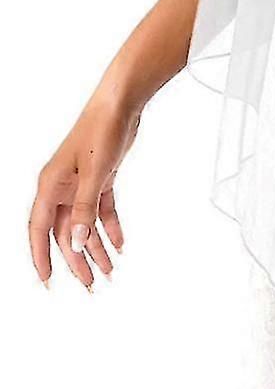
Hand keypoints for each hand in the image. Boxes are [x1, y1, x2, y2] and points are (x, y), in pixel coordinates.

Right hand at [29, 96, 139, 289]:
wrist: (121, 104)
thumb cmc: (101, 131)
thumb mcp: (94, 174)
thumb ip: (85, 209)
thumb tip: (76, 242)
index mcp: (50, 186)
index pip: (39, 230)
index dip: (41, 257)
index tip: (48, 281)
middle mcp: (61, 188)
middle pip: (65, 232)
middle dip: (76, 260)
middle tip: (90, 284)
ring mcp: (80, 184)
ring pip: (84, 224)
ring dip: (96, 247)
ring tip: (109, 271)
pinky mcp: (101, 178)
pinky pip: (102, 210)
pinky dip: (110, 227)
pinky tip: (120, 244)